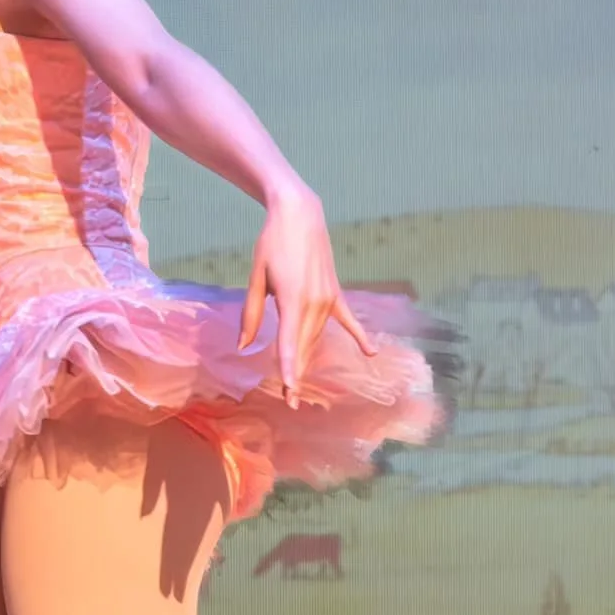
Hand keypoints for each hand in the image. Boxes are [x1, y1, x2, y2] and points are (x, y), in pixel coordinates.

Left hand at [237, 181, 375, 407]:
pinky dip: (359, 336)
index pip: (289, 344)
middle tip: (289, 400)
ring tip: (299, 384)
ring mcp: (329, 298)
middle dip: (296, 373)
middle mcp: (315, 302)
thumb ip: (251, 314)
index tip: (289, 393)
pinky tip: (370, 353)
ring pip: (318, 337)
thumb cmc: (272, 243)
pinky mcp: (335, 292)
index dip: (288, 370)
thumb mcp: (256, 278)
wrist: (299, 214)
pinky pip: (349, 319)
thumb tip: (244, 345)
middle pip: (304, 346)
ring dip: (309, 359)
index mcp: (293, 300)